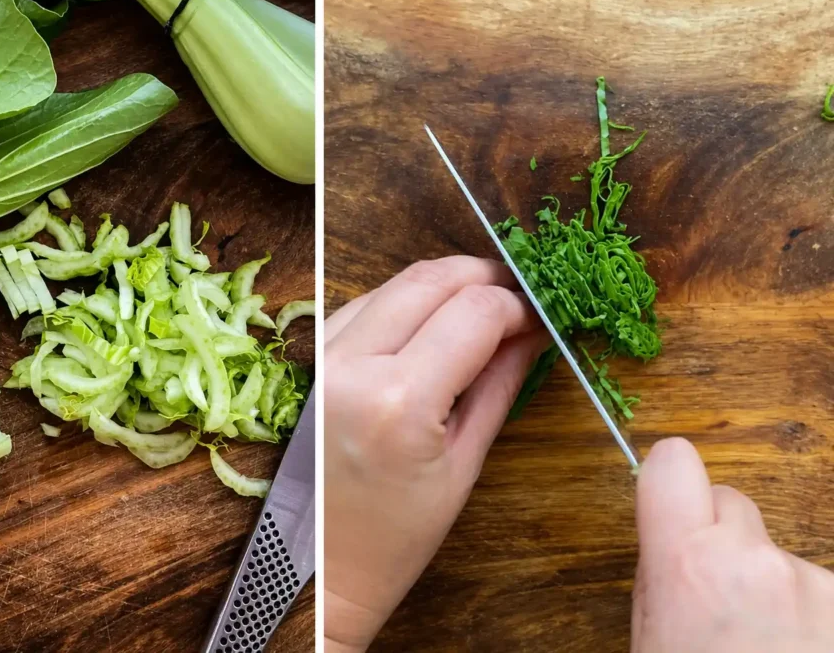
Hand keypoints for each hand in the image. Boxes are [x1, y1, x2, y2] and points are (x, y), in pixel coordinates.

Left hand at [323, 256, 547, 651]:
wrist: (317, 570)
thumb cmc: (394, 537)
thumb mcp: (463, 464)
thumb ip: (499, 383)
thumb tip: (533, 331)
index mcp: (397, 400)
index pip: (475, 311)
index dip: (518, 305)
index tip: (539, 317)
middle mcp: (349, 365)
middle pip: (430, 279)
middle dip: (483, 278)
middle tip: (516, 300)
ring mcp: (320, 358)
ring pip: (394, 284)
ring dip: (442, 287)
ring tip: (477, 315)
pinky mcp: (307, 360)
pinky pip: (363, 305)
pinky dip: (403, 304)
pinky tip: (428, 328)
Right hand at [634, 438, 833, 651]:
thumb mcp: (651, 643)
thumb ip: (662, 581)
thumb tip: (674, 543)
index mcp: (688, 567)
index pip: (674, 463)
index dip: (669, 480)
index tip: (670, 505)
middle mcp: (757, 562)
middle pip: (733, 505)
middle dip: (722, 540)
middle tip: (716, 599)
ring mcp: (818, 587)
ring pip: (781, 557)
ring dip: (773, 591)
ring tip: (766, 650)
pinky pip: (821, 595)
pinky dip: (811, 622)